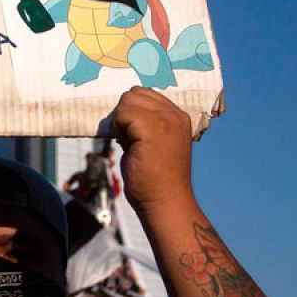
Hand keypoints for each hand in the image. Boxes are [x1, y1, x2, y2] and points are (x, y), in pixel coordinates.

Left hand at [110, 87, 194, 214]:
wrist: (165, 202)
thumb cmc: (155, 179)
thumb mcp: (154, 143)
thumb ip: (146, 124)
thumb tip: (123, 110)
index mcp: (178, 117)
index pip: (146, 94)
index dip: (132, 112)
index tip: (134, 136)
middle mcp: (175, 115)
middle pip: (135, 93)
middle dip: (125, 114)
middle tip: (130, 140)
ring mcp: (166, 120)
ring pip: (128, 101)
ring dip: (121, 121)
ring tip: (130, 143)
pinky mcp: (152, 129)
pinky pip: (123, 113)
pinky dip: (118, 129)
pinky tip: (127, 146)